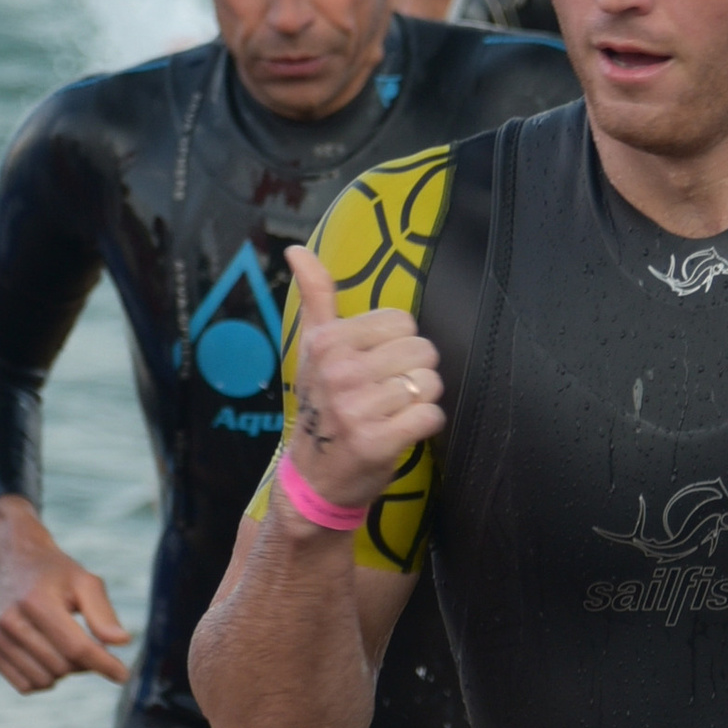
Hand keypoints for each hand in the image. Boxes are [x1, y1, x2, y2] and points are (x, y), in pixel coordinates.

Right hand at [0, 497, 131, 691]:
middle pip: (63, 667)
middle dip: (84, 662)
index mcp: (37, 601)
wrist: (14, 562)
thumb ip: (103, 614)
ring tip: (65, 645)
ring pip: (44, 680)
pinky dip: (43, 678)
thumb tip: (122, 642)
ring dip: (63, 672)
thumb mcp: (86, 583)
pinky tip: (48, 656)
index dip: (104, 664)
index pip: (76, 647)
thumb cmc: (57, 574)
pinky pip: (26, 686)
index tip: (123, 674)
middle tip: (86, 641)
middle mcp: (11, 620)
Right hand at [278, 246, 444, 520]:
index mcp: (327, 343)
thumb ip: (315, 296)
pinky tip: (401, 431)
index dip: (399, 345)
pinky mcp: (377, 442)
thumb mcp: (312, 349)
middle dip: (415, 373)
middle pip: (422, 350)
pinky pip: (431, 416)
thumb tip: (296, 249)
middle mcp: (339, 373)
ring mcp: (356, 409)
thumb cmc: (321, 406)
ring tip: (394, 413)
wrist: (314, 478)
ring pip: (430, 383)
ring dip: (420, 400)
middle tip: (388, 394)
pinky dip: (425, 425)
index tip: (377, 366)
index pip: (402, 321)